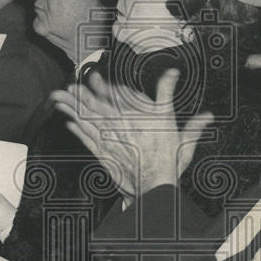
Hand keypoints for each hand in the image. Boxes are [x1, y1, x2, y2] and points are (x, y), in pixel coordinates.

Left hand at [50, 68, 212, 199]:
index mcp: (139, 117)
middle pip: (97, 105)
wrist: (154, 184)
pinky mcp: (104, 153)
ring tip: (60, 99)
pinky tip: (68, 123)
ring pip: (88, 119)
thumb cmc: (168, 162)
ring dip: (73, 108)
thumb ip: (188, 118)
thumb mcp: (182, 137)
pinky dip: (77, 130)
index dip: (103, 85)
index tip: (93, 76)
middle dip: (81, 94)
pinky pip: (87, 139)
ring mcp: (110, 139)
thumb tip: (200, 106)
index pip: (118, 96)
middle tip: (67, 85)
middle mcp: (122, 125)